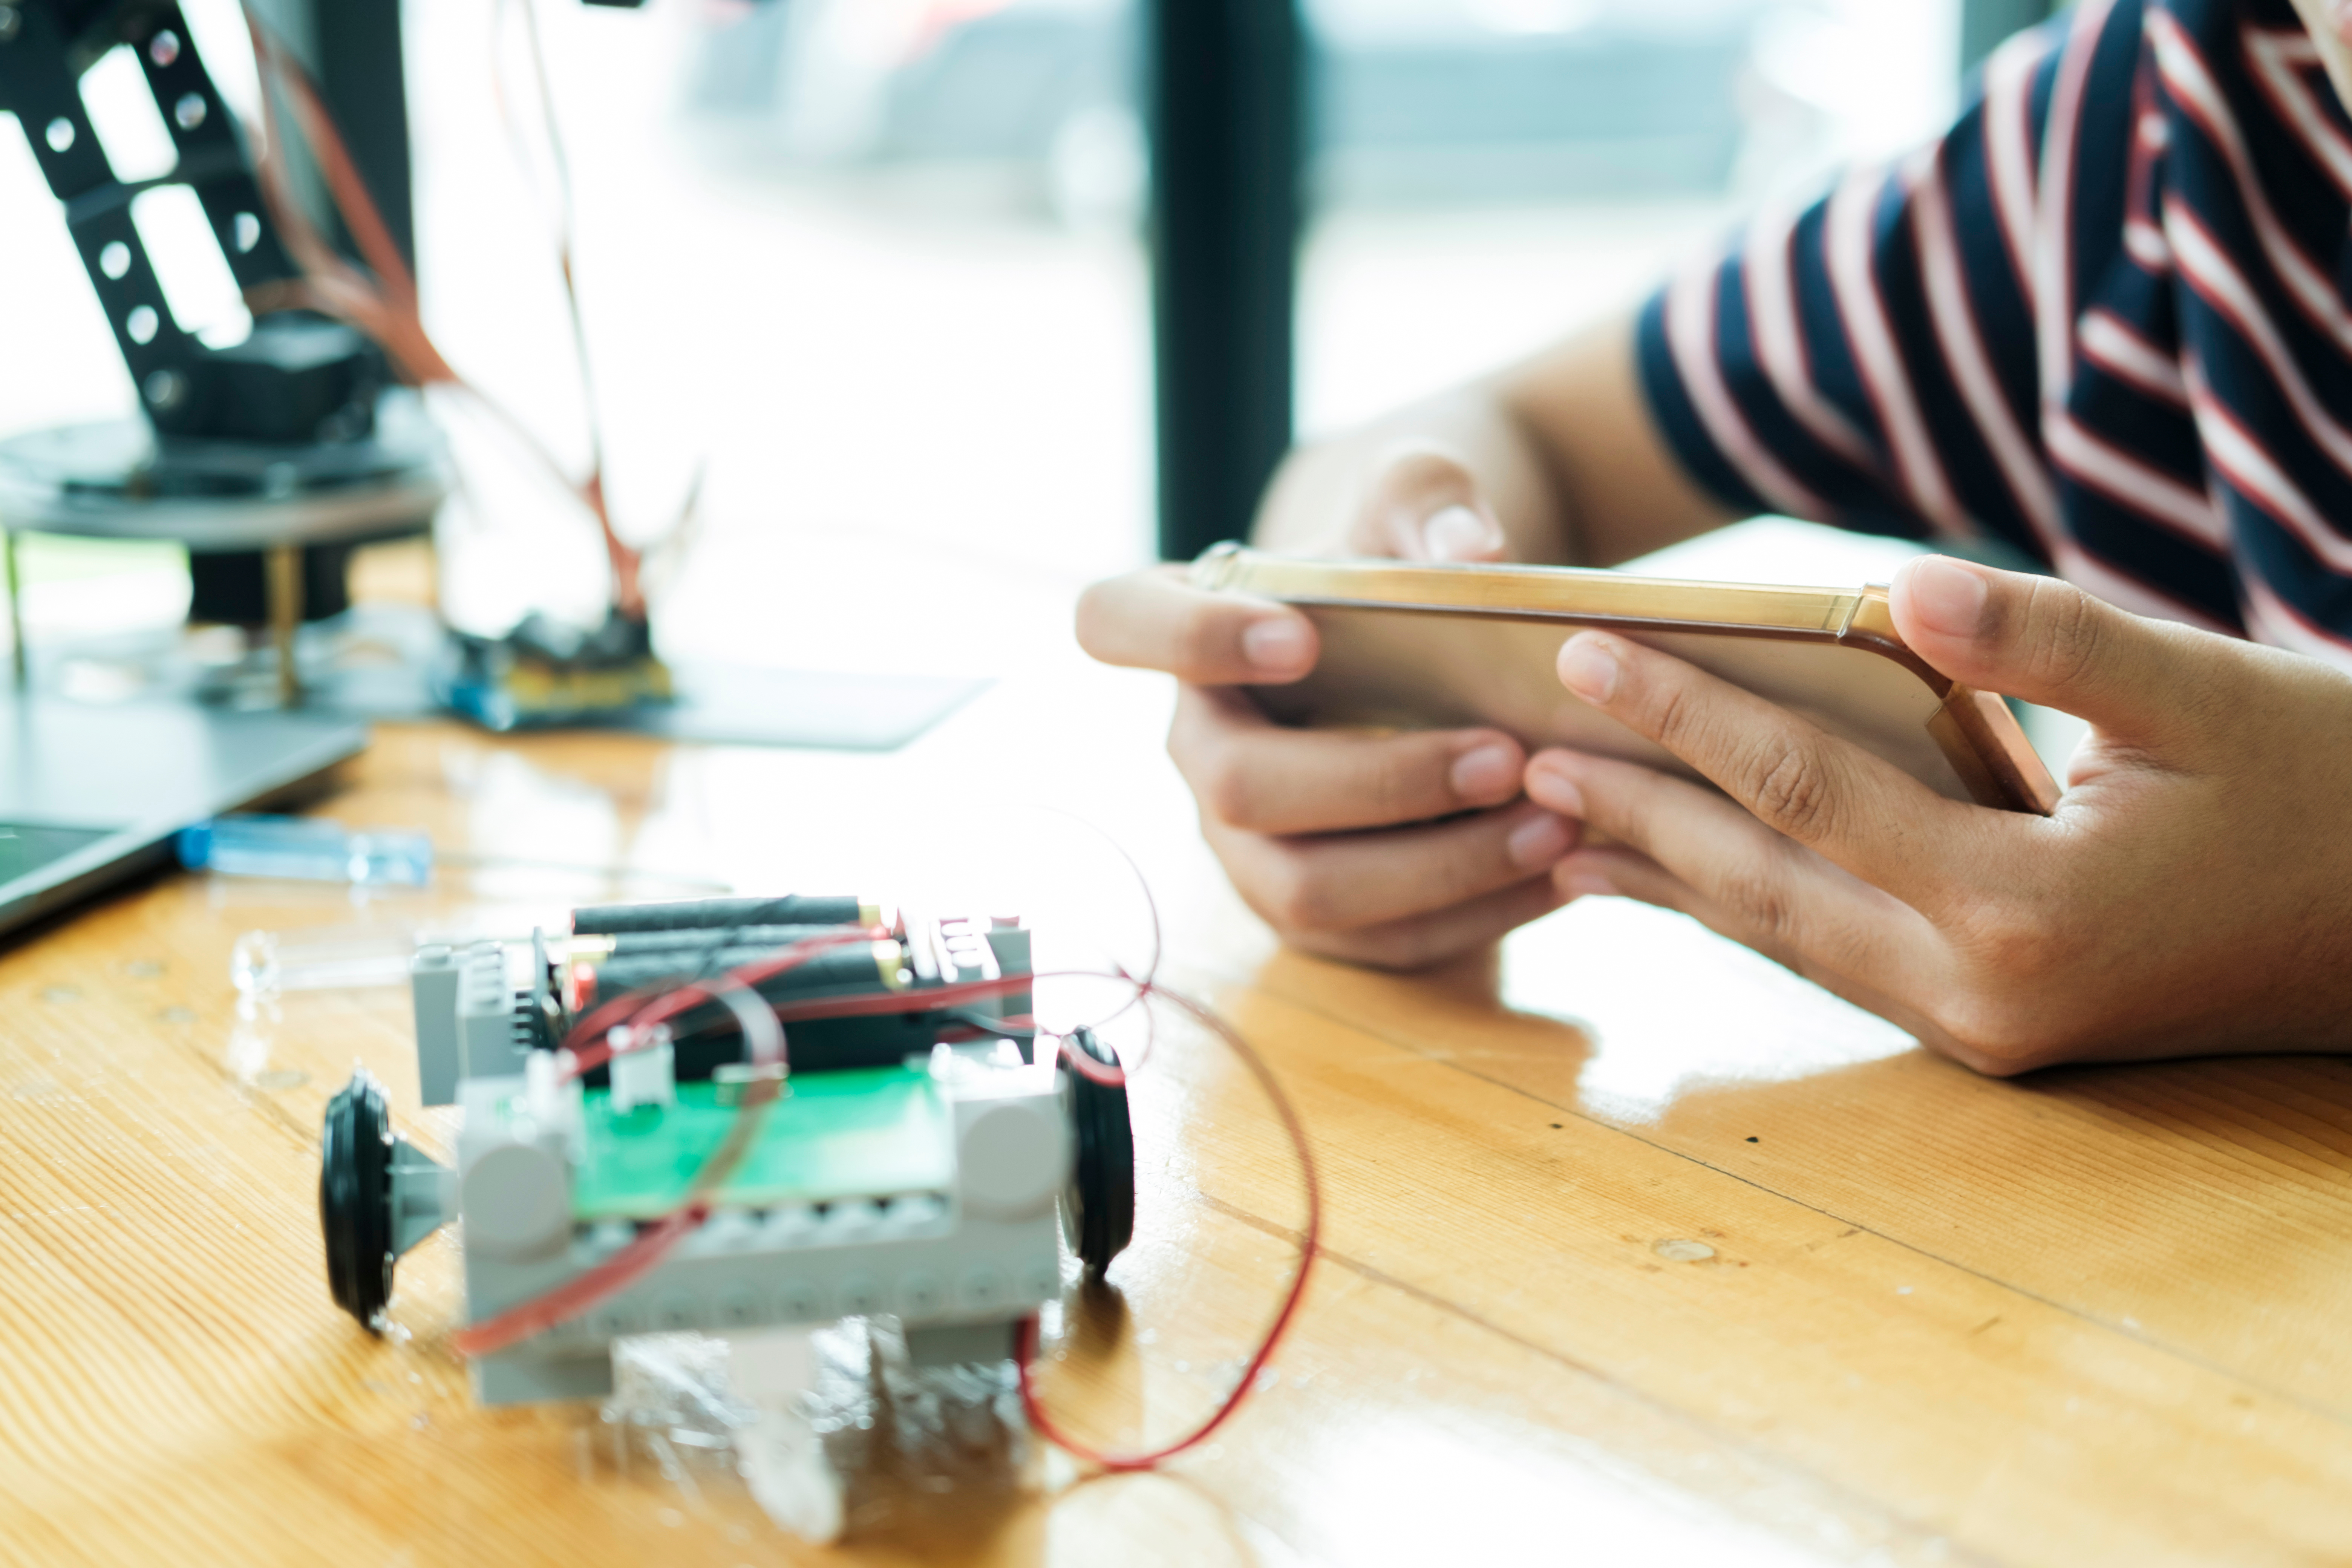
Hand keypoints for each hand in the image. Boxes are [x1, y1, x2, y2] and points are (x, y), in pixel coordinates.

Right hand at [1076, 447, 1579, 967]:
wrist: (1433, 653)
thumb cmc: (1397, 571)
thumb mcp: (1415, 503)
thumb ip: (1429, 498)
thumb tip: (1470, 550)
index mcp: (1185, 628)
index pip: (1115, 623)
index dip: (1186, 639)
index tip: (1296, 638)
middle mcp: (1198, 747)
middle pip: (1242, 787)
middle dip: (1379, 783)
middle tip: (1504, 755)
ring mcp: (1244, 842)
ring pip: (1309, 889)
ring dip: (1440, 867)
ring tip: (1555, 821)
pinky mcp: (1313, 910)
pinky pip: (1380, 942)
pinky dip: (1477, 917)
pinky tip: (1561, 871)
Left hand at [1522, 556, 2351, 1072]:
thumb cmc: (2327, 786)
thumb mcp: (2200, 688)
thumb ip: (2043, 639)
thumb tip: (1896, 592)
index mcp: (2024, 911)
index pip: (1803, 787)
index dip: (1683, 712)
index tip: (1580, 652)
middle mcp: (1985, 995)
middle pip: (1763, 880)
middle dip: (1638, 811)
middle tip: (1522, 750)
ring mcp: (1987, 1031)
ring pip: (1785, 935)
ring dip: (1670, 877)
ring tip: (1556, 826)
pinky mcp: (1996, 1031)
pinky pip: (1837, 959)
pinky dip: (1750, 909)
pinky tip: (1680, 882)